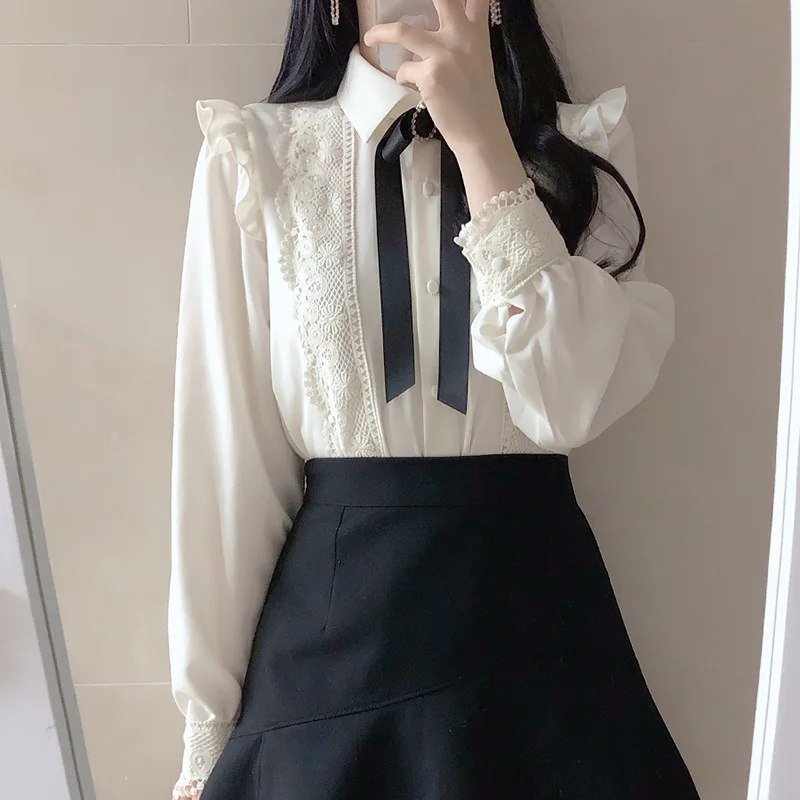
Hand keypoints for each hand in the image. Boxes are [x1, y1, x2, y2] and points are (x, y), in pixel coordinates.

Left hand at [363, 0, 507, 158]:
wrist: (480, 132)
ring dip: (380, 33)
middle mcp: (461, 37)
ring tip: (369, 39)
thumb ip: (465, 40)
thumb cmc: (478, 102)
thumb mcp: (479, 61)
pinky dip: (404, 79)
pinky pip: (404, 70)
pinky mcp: (429, 76)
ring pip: (401, 32)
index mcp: (477, 32)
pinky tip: (413, 88)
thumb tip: (441, 30)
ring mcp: (443, 55)